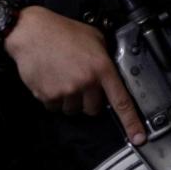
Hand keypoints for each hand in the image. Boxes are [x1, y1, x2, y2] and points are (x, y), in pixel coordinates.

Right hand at [5, 5, 145, 144]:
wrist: (32, 32)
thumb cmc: (64, 32)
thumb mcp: (96, 39)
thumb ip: (106, 58)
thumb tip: (112, 72)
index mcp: (102, 69)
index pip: (121, 101)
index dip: (131, 122)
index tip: (138, 137)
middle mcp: (86, 82)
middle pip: (94, 109)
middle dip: (90, 101)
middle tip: (82, 84)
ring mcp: (65, 90)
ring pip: (73, 110)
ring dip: (71, 100)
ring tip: (65, 78)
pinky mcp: (47, 95)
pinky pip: (54, 107)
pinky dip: (54, 98)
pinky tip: (53, 80)